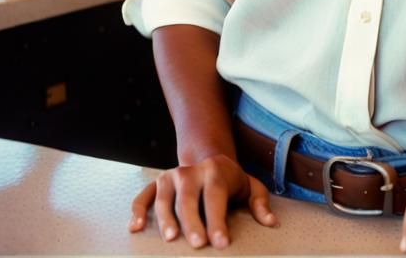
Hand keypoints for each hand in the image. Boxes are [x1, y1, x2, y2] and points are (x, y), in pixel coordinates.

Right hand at [129, 153, 277, 248]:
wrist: (209, 160)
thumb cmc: (231, 182)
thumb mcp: (251, 187)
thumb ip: (260, 204)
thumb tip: (271, 223)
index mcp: (216, 171)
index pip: (216, 198)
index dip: (218, 222)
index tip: (222, 244)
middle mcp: (191, 171)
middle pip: (189, 199)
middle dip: (193, 223)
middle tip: (198, 245)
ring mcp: (171, 176)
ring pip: (164, 198)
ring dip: (166, 219)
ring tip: (171, 239)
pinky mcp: (157, 183)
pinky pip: (143, 196)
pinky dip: (137, 210)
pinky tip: (135, 228)